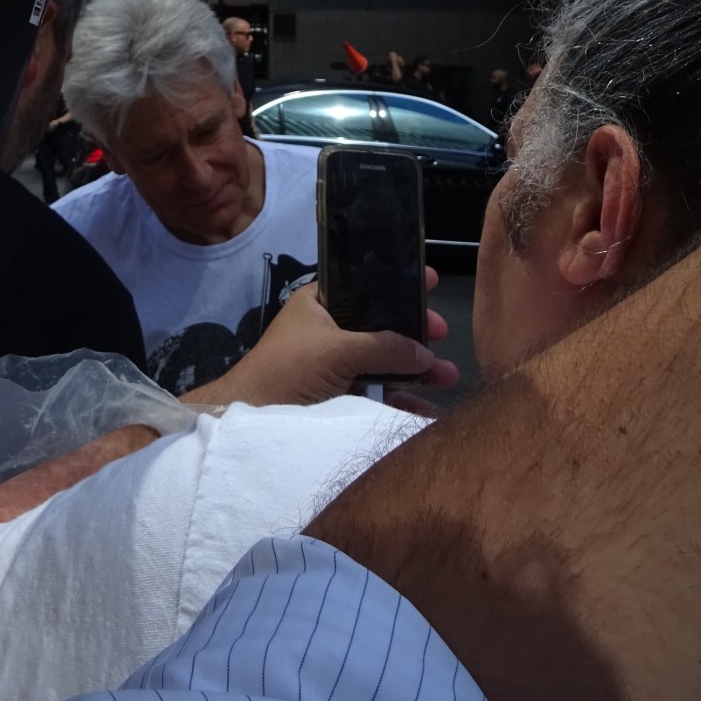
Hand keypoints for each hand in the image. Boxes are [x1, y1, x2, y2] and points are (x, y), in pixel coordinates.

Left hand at [193, 275, 457, 407]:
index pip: (364, 284)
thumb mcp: (338, 350)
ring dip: (415, 368)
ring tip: (448, 377)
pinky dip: (401, 398)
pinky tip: (426, 408)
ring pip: (382, 361)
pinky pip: (376, 391)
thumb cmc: (289, 368)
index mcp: (320, 304)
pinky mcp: (337, 396)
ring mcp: (334, 364)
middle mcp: (329, 330)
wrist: (253, 419)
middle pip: (380, 325)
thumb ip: (383, 347)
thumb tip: (426, 353)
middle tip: (442, 333)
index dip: (396, 281)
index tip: (429, 281)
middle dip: (414, 332)